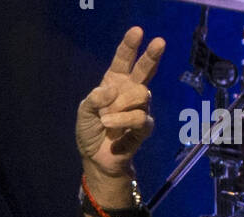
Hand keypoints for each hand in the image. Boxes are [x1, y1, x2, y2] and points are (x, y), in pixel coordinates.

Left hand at [76, 27, 164, 183]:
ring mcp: (139, 108)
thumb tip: (112, 90)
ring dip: (122, 104)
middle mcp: (129, 91)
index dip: (129, 46)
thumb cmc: (90, 132)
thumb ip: (94, 99)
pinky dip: (123, 120)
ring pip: (142, 94)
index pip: (123, 60)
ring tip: (106, 118)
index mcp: (114, 82)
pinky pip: (140, 117)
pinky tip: (110, 125)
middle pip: (145, 69)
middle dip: (151, 55)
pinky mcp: (144, 127)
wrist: (96, 159)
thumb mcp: (84, 113)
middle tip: (159, 42)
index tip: (137, 31)